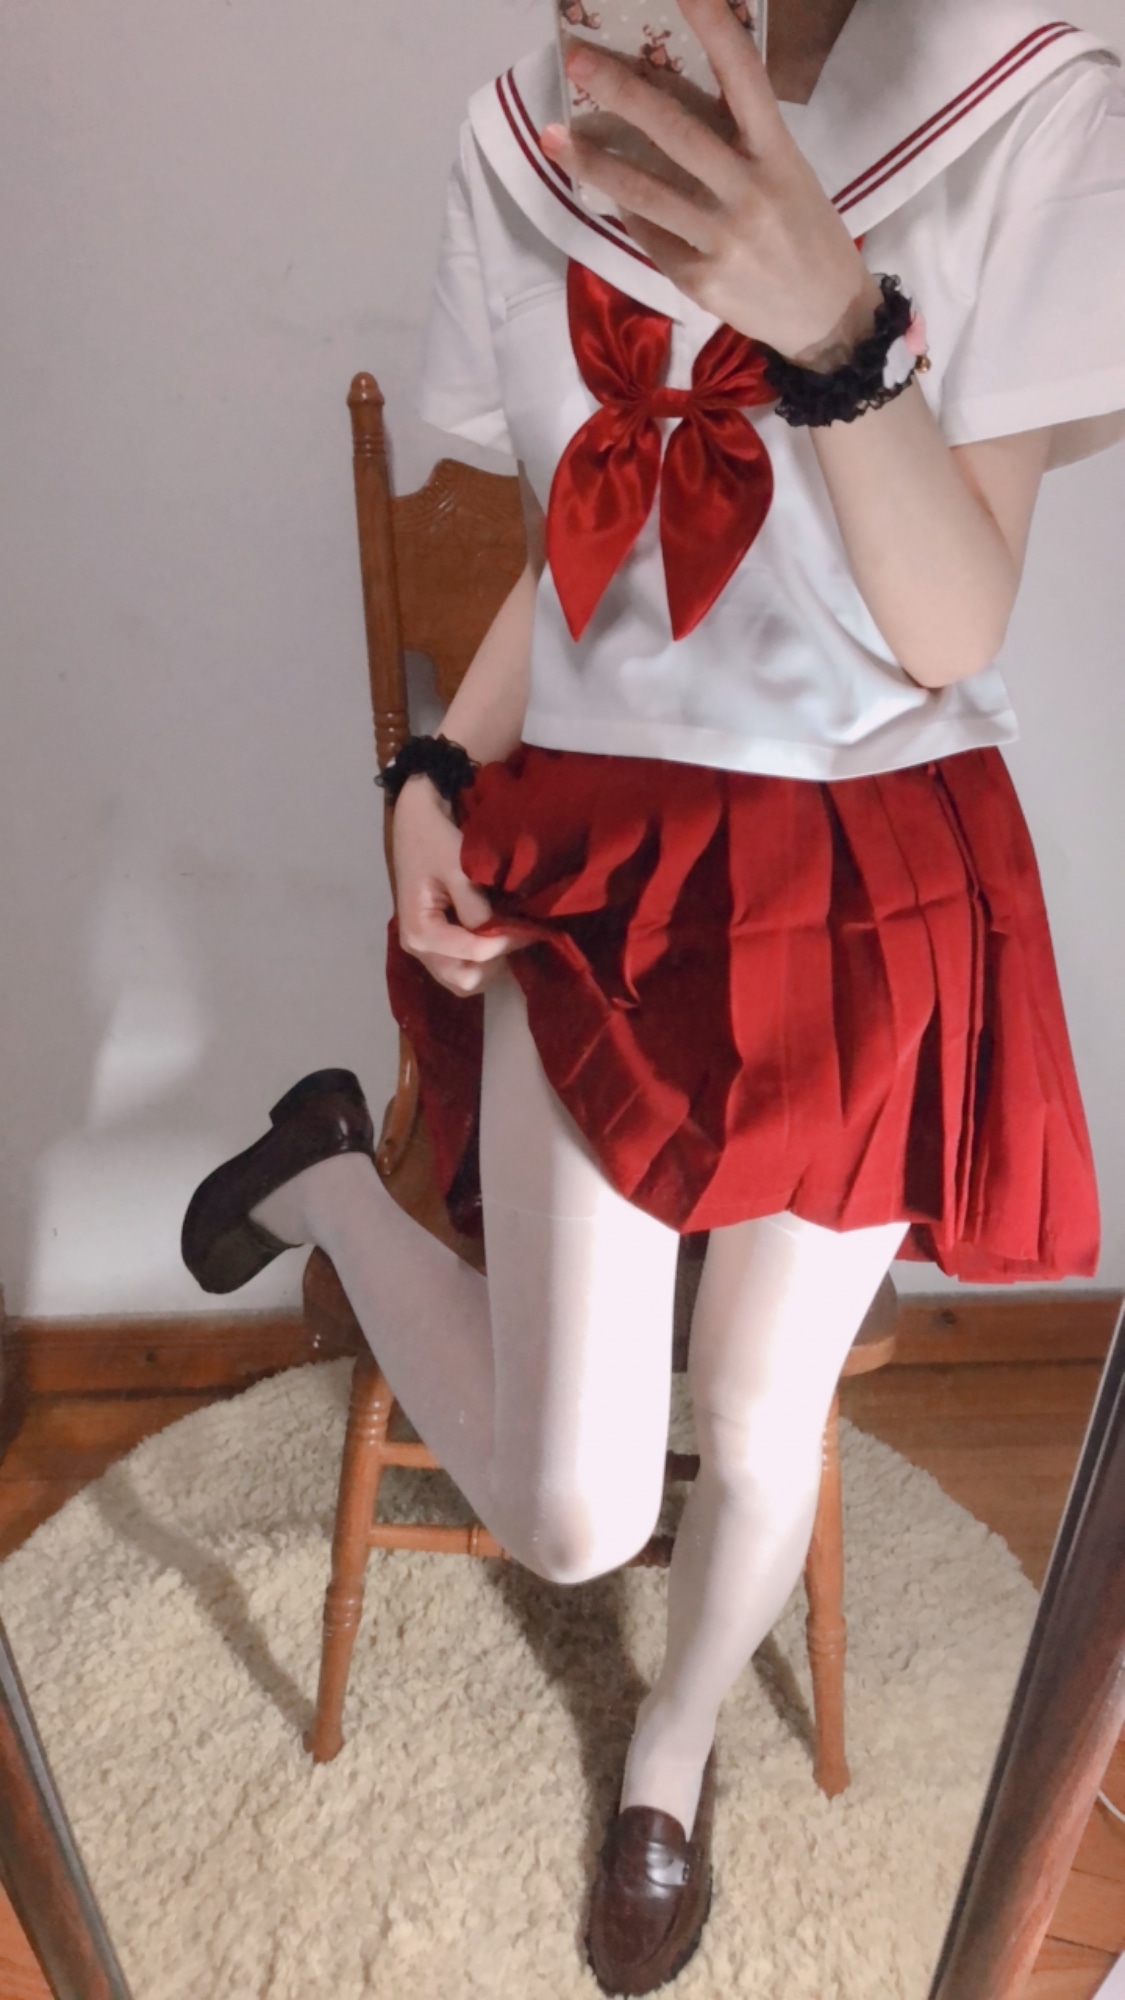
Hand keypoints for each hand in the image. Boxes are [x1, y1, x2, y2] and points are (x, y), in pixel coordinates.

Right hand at [392, 775, 520, 997]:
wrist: (414, 822)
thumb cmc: (433, 840)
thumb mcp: (457, 866)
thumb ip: (476, 905)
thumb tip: (501, 934)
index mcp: (420, 931)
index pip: (474, 954)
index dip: (507, 943)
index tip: (530, 926)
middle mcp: (417, 948)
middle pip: (466, 980)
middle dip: (497, 964)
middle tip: (519, 937)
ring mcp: (424, 949)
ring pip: (463, 980)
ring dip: (490, 967)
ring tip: (510, 939)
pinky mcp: (433, 943)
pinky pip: (459, 967)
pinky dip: (481, 962)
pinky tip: (497, 940)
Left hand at [543, 0, 881, 367]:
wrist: (829, 318)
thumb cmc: (805, 234)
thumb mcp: (787, 174)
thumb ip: (738, 142)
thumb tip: (669, 102)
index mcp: (777, 151)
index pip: (744, 76)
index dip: (713, 26)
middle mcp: (750, 189)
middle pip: (676, 130)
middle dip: (622, 91)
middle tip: (578, 61)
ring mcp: (723, 237)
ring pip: (645, 191)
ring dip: (594, 161)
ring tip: (554, 138)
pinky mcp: (702, 279)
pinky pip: (652, 236)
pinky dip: (628, 213)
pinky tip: (608, 196)